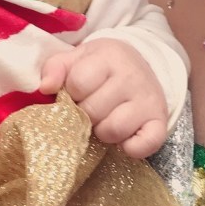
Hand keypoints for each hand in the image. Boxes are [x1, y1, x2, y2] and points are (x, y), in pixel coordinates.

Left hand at [40, 38, 167, 158]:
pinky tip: (124, 137)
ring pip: (112, 130)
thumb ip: (56, 67)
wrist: (141, 66)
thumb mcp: (78, 58)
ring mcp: (148, 100)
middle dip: (84, 114)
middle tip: (90, 108)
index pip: (78, 83)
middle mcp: (132, 77)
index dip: (72, 92)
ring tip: (105, 119)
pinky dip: (130, 148)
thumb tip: (45, 87)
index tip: (77, 91)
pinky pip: (142, 146)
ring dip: (102, 131)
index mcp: (109, 57)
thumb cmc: (102, 66)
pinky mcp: (159, 122)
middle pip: (92, 111)